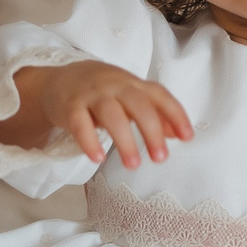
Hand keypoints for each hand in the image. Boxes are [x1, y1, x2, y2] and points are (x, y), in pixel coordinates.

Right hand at [0, 61, 192, 170]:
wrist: (59, 81)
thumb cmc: (102, 93)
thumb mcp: (129, 98)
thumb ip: (153, 113)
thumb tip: (177, 133)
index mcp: (133, 84)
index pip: (159, 95)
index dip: (175, 114)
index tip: (187, 137)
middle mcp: (115, 86)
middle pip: (138, 105)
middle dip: (152, 131)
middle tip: (161, 158)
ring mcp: (92, 95)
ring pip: (111, 114)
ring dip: (125, 140)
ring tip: (133, 165)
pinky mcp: (70, 107)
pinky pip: (80, 123)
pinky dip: (89, 141)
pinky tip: (98, 158)